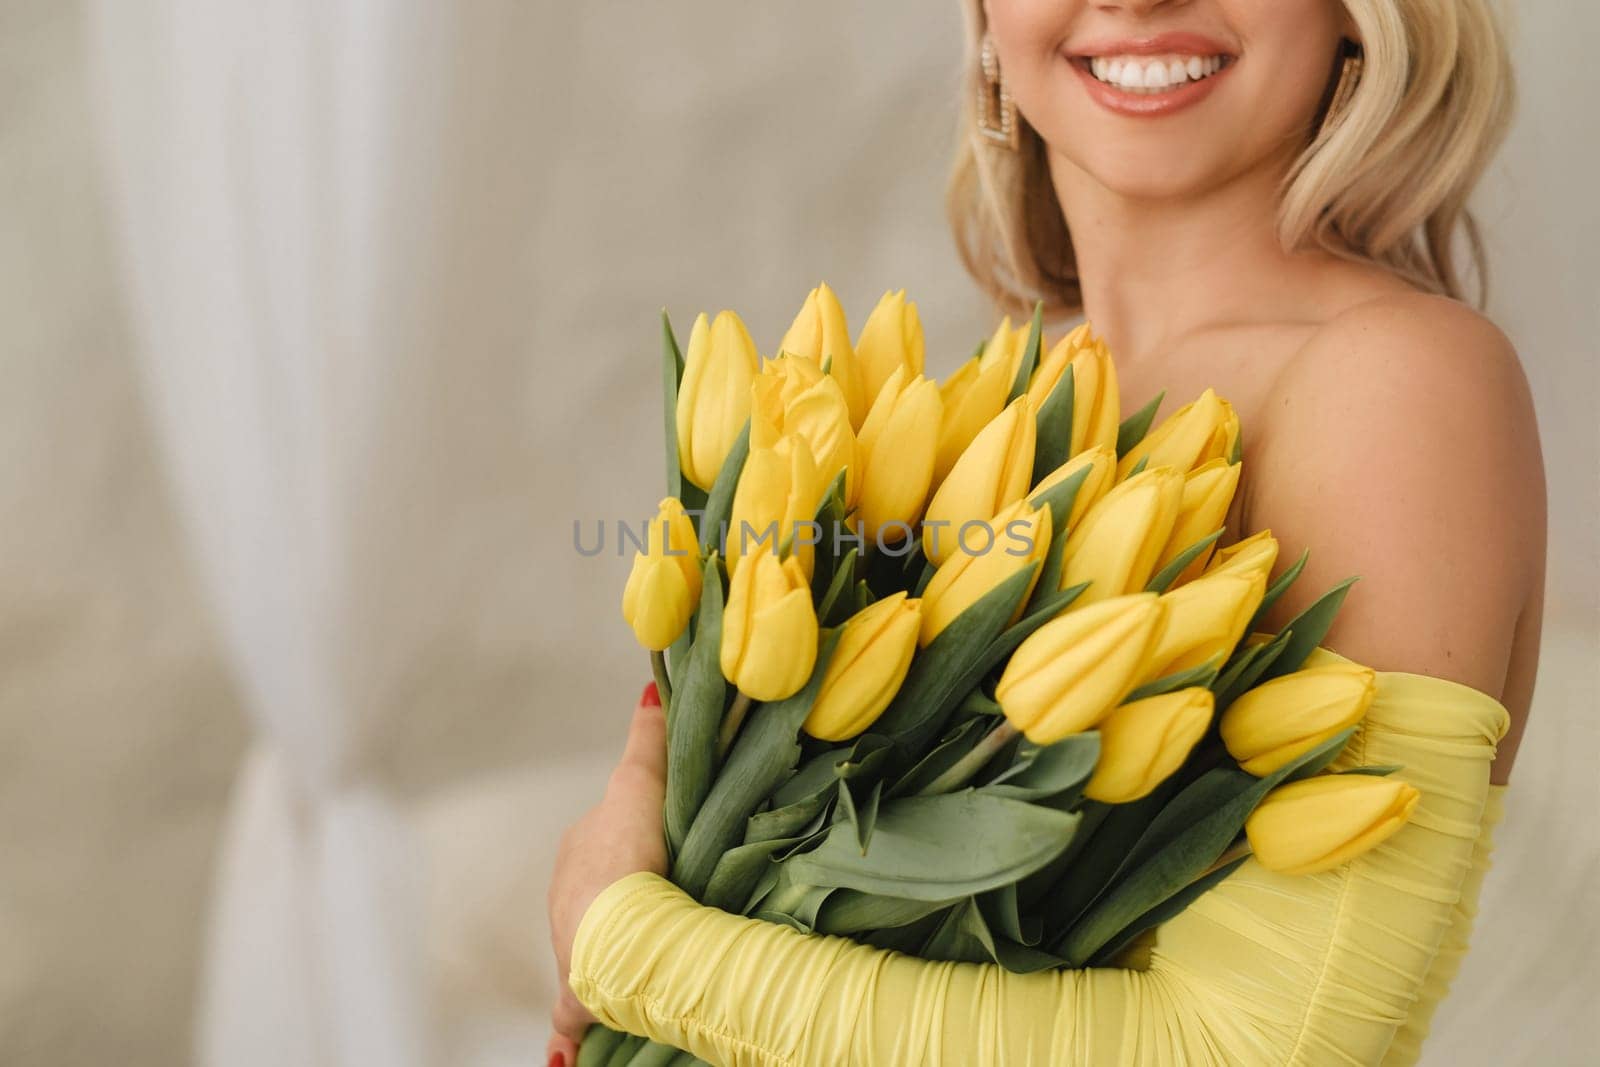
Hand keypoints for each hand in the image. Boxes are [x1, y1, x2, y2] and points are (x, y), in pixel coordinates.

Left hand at [546, 682, 668, 1064]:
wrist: (617, 928)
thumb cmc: (629, 857)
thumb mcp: (640, 787)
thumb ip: (648, 740)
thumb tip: (648, 685)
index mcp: (580, 850)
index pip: (606, 840)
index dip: (635, 845)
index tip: (663, 854)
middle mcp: (566, 896)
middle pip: (600, 895)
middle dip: (625, 903)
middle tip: (671, 909)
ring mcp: (570, 946)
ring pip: (594, 946)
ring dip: (614, 954)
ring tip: (650, 963)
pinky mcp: (576, 994)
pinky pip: (572, 1017)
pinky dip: (572, 1032)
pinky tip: (572, 1049)